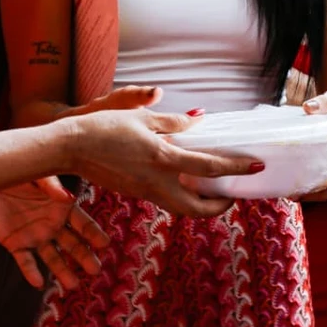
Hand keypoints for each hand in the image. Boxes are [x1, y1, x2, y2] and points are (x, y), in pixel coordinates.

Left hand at [0, 177, 108, 289]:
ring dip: (62, 271)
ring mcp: (34, 235)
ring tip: (73, 285)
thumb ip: (51, 186)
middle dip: (84, 256)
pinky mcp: (15, 243)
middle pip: (72, 244)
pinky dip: (31, 272)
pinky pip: (25, 261)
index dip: (93, 234)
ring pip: (52, 257)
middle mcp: (52, 224)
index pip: (82, 224)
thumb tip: (68, 198)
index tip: (104, 244)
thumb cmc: (15, 171)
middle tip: (95, 270)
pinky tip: (38, 282)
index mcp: (61, 207)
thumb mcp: (36, 174)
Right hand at [64, 87, 263, 217]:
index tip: (256, 165)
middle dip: (220, 207)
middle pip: (198, 209)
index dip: (236, 167)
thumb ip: (172, 123)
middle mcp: (157, 182)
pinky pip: (165, 201)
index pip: (209, 168)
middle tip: (232, 194)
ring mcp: (145, 192)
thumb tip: (197, 121)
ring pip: (181, 209)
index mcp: (163, 159)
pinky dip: (182, 197)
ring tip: (213, 191)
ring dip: (201, 205)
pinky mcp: (135, 193)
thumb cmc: (104, 127)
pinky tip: (185, 183)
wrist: (71, 147)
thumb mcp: (141, 117)